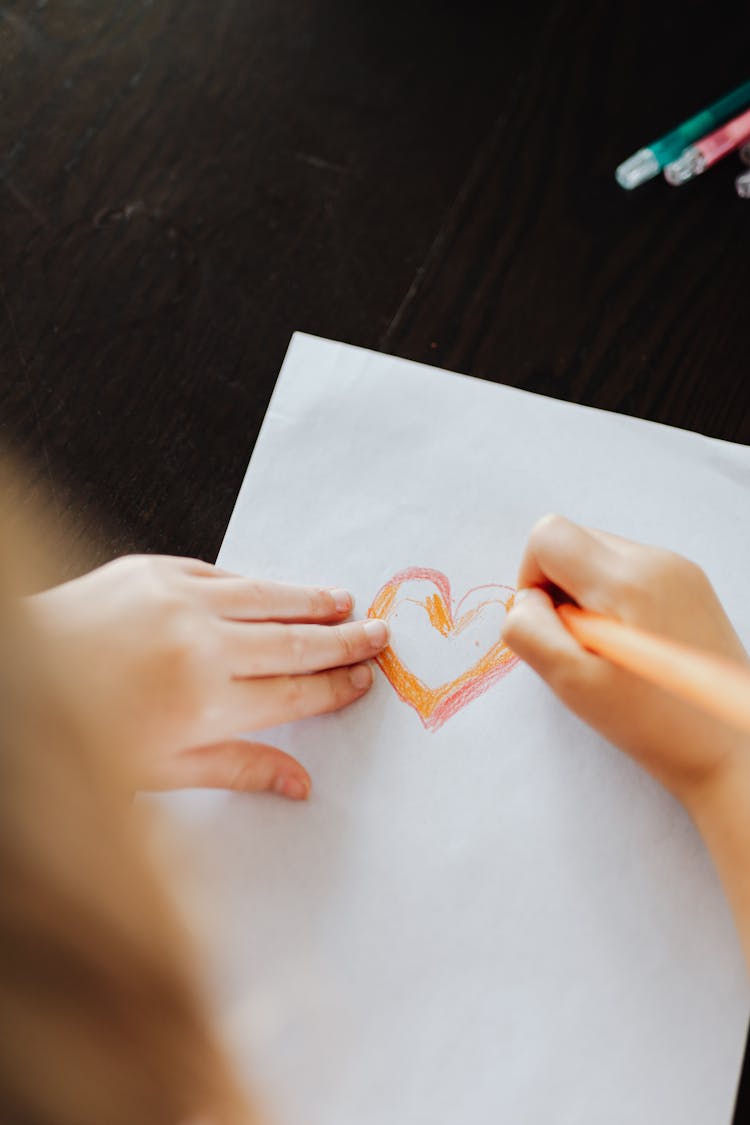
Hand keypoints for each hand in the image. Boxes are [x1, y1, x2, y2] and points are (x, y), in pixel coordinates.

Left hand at [30, 555, 387, 798]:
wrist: (11, 678)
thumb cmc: (74, 738)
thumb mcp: (157, 774)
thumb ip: (237, 770)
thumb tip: (300, 785)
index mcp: (204, 707)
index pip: (294, 694)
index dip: (335, 688)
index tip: (362, 680)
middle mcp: (200, 648)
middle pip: (294, 643)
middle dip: (342, 641)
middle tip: (378, 634)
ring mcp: (177, 601)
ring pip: (267, 598)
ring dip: (311, 601)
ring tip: (343, 601)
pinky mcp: (152, 570)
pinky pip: (221, 573)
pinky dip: (253, 584)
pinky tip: (274, 588)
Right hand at [501, 514, 748, 808]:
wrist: (732, 748)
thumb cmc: (651, 723)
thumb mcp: (573, 683)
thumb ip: (530, 630)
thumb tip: (526, 600)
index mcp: (626, 580)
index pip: (548, 536)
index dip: (531, 579)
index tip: (549, 626)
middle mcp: (656, 560)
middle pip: (574, 540)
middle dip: (559, 588)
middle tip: (578, 645)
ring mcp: (679, 569)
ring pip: (600, 555)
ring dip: (586, 595)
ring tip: (607, 650)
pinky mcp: (691, 584)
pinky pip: (629, 571)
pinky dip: (614, 600)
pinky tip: (630, 645)